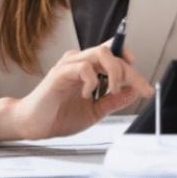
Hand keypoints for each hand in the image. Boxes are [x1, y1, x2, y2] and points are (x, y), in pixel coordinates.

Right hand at [11, 42, 153, 139]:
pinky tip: (87, 95)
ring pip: (100, 52)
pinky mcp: (60, 73)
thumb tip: (134, 91)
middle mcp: (80, 62)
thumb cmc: (59, 115)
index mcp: (89, 68)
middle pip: (112, 52)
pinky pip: (83, 67)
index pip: (115, 55)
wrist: (34, 125)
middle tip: (140, 89)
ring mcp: (69, 65)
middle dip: (130, 71)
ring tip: (113, 89)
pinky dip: (92, 81)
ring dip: (114, 71)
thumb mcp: (95, 111)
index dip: (131, 63)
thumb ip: (113, 100)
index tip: (142, 83)